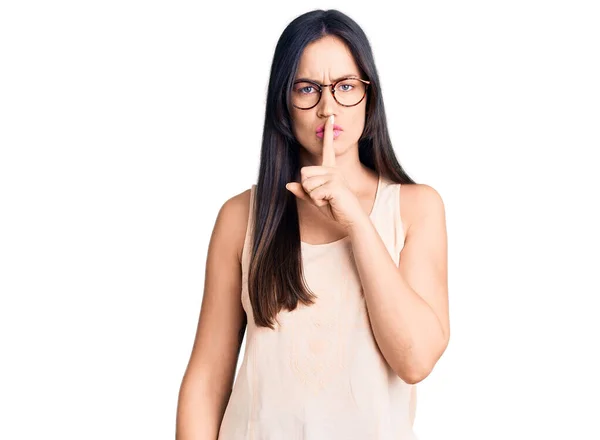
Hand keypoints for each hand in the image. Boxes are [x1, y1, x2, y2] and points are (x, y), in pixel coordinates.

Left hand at [285, 115, 367, 229]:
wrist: (351, 218)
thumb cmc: (335, 207)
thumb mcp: (315, 199)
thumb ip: (303, 191)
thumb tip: (288, 184)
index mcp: (330, 169)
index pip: (327, 148)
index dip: (328, 133)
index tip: (331, 118)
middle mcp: (333, 169)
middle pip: (304, 172)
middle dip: (308, 188)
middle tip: (323, 195)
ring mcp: (335, 176)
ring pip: (307, 183)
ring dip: (313, 196)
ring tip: (328, 199)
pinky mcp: (334, 185)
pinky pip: (313, 193)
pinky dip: (318, 201)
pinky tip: (330, 202)